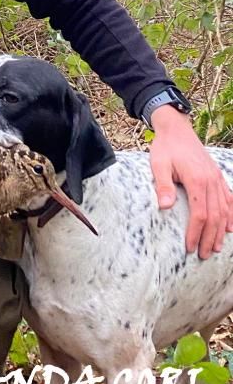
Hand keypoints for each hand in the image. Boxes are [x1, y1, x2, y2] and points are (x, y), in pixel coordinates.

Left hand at [149, 106, 232, 258]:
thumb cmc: (165, 147)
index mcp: (197, 180)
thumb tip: (165, 207)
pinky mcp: (217, 176)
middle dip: (209, 237)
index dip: (195, 233)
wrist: (176, 128)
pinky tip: (229, 228)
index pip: (200, 214)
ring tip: (215, 247)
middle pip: (215, 216)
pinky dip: (230, 215)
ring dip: (220, 230)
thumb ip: (163, 185)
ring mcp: (216, 178)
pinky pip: (228, 198)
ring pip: (224, 210)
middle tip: (202, 255)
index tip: (189, 248)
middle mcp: (211, 180)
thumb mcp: (158, 164)